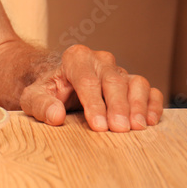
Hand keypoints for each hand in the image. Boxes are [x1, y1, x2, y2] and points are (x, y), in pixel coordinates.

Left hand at [20, 45, 163, 131]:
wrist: (59, 87)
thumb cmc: (47, 92)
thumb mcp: (34, 98)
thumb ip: (41, 105)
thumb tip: (56, 115)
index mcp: (76, 58)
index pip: (87, 80)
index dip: (94, 104)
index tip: (98, 126)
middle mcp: (101, 61)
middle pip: (113, 81)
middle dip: (117, 106)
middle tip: (119, 129)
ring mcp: (119, 71)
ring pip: (135, 83)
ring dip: (138, 105)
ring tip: (136, 127)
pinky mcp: (133, 84)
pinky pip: (149, 90)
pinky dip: (153, 104)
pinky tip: (150, 121)